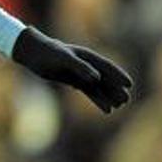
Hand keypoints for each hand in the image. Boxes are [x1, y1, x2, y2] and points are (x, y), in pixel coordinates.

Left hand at [11, 26, 132, 112]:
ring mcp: (80, 73)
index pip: (106, 66)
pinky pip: (89, 92)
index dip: (118, 75)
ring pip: (98, 87)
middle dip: (115, 88)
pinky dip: (97, 99)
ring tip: (119, 106)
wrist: (33, 54)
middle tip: (126, 100)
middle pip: (105, 78)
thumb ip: (80, 67)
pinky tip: (107, 110)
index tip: (129, 84)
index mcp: (87, 56)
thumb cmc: (48, 52)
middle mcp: (86, 65)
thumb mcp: (63, 58)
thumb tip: (97, 78)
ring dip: (108, 96)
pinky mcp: (73, 81)